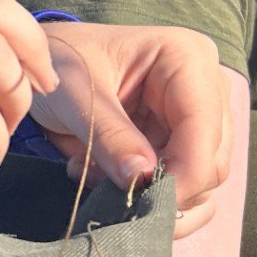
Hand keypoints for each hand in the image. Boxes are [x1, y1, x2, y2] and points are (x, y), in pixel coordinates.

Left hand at [28, 22, 230, 236]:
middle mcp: (207, 87)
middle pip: (212, 164)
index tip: (139, 199)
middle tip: (99, 179)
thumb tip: (142, 178)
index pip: (204, 131)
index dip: (182, 175)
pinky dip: (146, 196)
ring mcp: (200, 119)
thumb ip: (108, 135)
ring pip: (202, 184)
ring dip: (148, 193)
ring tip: (93, 171)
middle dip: (159, 186)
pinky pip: (185, 189)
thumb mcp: (73, 93)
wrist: (44, 64)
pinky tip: (104, 177)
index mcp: (187, 57)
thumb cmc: (59, 61)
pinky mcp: (185, 144)